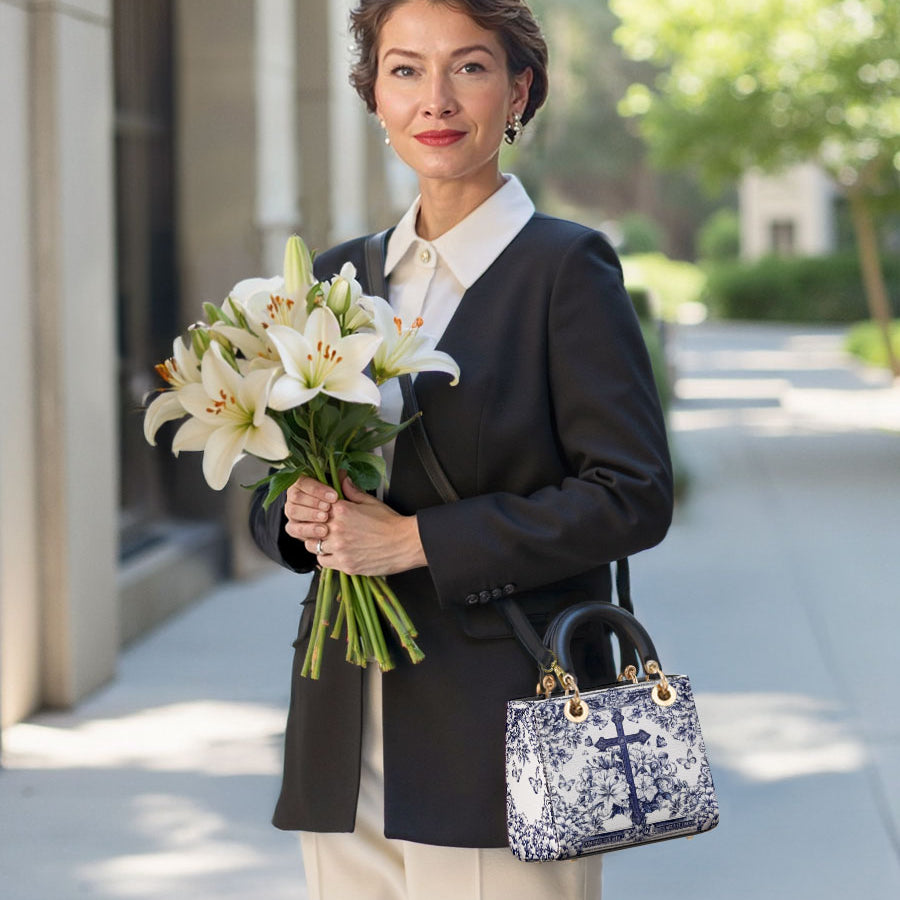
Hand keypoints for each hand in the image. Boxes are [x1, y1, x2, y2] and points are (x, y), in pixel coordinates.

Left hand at [285, 475, 425, 575]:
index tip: (322, 514)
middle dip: (315, 527)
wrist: (405, 543)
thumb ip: (352, 491)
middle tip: (323, 529)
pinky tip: (335, 553)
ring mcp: (340, 548)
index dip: (317, 511)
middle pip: (311, 528)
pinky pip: (324, 562)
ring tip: (329, 542)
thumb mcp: (371, 502)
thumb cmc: (390, 523)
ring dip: (318, 543)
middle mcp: (337, 529)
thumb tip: (342, 479)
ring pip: (313, 546)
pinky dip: (326, 558)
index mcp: (341, 510)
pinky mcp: (345, 565)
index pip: (316, 508)